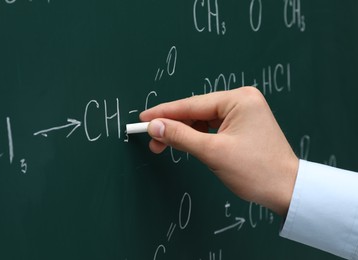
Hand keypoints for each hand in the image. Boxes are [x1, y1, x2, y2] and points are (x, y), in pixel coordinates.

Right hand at [140, 87, 298, 215]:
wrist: (287, 191)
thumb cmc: (256, 171)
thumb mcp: (212, 152)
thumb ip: (180, 136)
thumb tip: (154, 126)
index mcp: (238, 99)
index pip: (192, 104)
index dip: (164, 112)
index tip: (143, 118)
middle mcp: (242, 100)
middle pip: (196, 111)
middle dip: (173, 125)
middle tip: (152, 139)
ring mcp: (243, 112)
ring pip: (202, 120)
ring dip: (183, 132)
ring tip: (164, 146)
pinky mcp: (242, 125)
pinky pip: (212, 127)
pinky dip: (197, 136)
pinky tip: (184, 144)